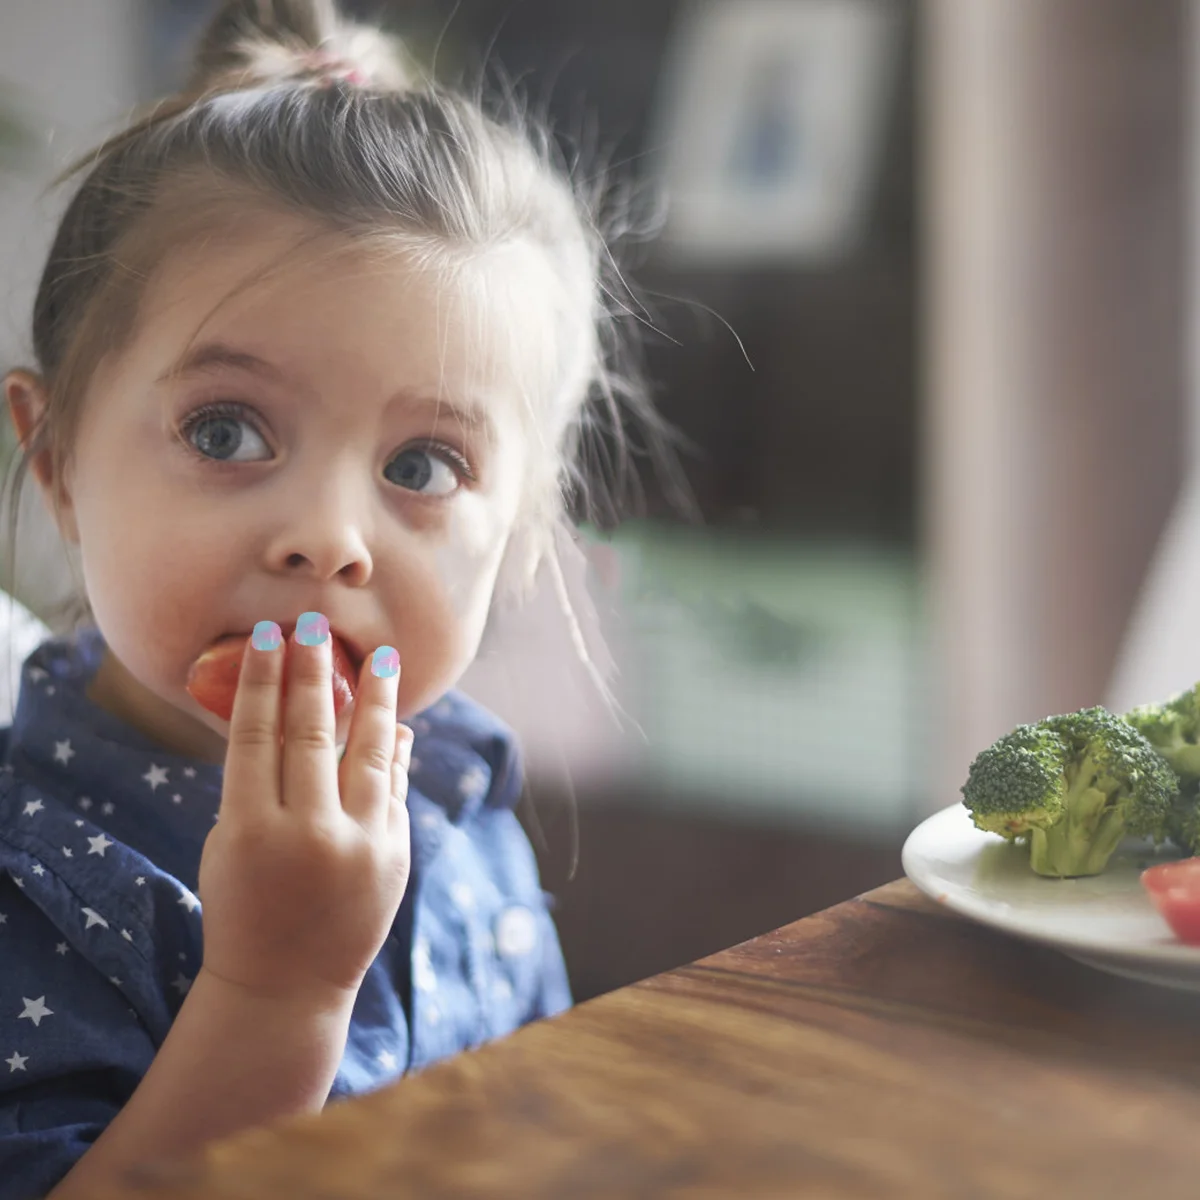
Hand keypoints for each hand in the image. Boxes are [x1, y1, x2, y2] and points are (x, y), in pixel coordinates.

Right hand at [196, 616, 411, 1009]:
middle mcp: (307, 836)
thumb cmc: (243, 907)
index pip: (256, 737)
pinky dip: (395, 754)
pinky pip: (394, 789)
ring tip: (381, 657)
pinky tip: (397, 723)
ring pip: (370, 754)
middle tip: (317, 627)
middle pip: (312, 734)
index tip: (270, 637)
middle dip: (314, 674)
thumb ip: (259, 785)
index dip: (264, 682)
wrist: (285, 987)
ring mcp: (359, 846)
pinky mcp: (394, 857)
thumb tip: (303, 720)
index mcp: (249, 832)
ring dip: (376, 700)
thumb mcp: (230, 846)